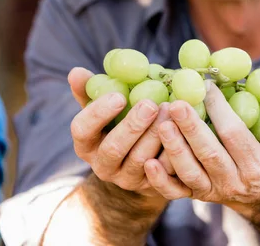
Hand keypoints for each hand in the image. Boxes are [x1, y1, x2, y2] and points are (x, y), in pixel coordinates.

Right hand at [68, 67, 171, 201]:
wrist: (142, 156)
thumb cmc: (119, 120)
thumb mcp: (104, 105)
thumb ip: (90, 89)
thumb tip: (76, 72)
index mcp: (85, 144)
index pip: (82, 130)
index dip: (99, 114)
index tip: (119, 96)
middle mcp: (102, 165)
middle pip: (113, 148)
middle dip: (133, 125)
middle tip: (151, 104)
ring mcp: (126, 179)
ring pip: (141, 160)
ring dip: (156, 135)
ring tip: (171, 111)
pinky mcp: (151, 187)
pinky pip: (164, 172)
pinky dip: (174, 151)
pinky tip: (183, 131)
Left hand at [143, 81, 259, 213]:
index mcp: (256, 166)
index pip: (235, 135)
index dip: (220, 110)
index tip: (206, 86)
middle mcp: (233, 182)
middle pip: (209, 154)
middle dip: (191, 128)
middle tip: (176, 103)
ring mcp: (212, 191)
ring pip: (190, 173)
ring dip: (174, 148)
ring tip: (161, 123)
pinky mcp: (195, 196)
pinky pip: (175, 193)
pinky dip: (161, 181)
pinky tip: (148, 162)